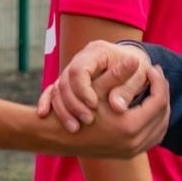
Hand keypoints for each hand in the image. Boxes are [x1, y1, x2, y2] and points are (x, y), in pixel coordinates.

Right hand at [38, 39, 159, 123]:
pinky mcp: (68, 84)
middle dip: (73, 103)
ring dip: (63, 109)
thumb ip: (127, 89)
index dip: (83, 89)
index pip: (79, 69)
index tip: (94, 105)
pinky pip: (50, 92)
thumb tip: (117, 107)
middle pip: (64, 81)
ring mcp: (72, 71)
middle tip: (87, 120)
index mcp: (97, 52)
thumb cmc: (138, 70)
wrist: (132, 67)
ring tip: (74, 128)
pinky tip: (43, 115)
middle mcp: (81, 59)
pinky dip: (46, 102)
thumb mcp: (138, 76)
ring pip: (56, 89)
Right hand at [52, 67, 169, 158]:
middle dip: (162, 93)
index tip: (153, 67)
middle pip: (163, 114)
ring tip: (155, 89)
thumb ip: (117, 75)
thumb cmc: (76, 108)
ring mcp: (132, 151)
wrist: (61, 136)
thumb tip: (136, 60)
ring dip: (161, 108)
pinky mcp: (129, 154)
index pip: (159, 101)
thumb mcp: (96, 90)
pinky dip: (156, 123)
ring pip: (160, 128)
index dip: (159, 82)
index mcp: (129, 127)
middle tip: (157, 76)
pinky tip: (150, 108)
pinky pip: (153, 138)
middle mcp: (133, 143)